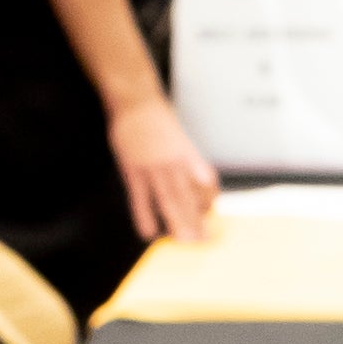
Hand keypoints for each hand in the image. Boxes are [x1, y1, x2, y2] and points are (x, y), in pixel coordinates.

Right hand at [108, 92, 221, 245]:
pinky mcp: (133, 170)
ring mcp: (153, 167)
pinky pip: (140, 199)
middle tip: (204, 240)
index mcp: (187, 155)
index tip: (207, 210)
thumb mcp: (178, 138)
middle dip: (197, 220)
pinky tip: (148, 234)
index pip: (208, 182)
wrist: (136, 101)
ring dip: (177, 223)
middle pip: (189, 196)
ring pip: (169, 200)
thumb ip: (185, 160)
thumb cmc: (156, 121)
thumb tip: (196, 181)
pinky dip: (145, 216)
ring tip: (184, 242)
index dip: (209, 198)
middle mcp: (174, 163)